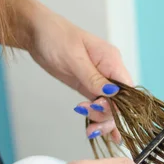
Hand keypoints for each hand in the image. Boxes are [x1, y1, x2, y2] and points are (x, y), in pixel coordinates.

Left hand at [27, 8, 131, 143]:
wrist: (37, 32)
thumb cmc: (55, 36)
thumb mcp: (74, 57)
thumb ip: (93, 77)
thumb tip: (112, 93)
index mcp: (112, 61)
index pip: (127, 89)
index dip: (118, 104)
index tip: (98, 107)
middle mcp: (110, 72)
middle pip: (120, 103)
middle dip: (107, 116)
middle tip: (91, 122)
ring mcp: (100, 81)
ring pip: (110, 107)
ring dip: (101, 120)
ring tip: (90, 129)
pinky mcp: (88, 87)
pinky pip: (99, 106)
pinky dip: (99, 118)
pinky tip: (100, 132)